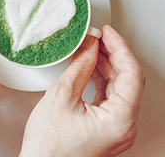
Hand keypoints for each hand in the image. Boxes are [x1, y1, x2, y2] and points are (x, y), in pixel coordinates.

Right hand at [20, 25, 144, 156]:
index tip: (108, 33)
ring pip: (118, 88)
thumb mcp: (61, 96)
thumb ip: (79, 67)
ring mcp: (116, 128)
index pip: (131, 74)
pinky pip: (109, 98)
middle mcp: (124, 126)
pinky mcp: (106, 128)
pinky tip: (90, 68)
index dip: (119, 48)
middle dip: (112, 55)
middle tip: (98, 38)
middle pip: (127, 80)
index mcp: (119, 120)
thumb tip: (88, 47)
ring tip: (92, 49)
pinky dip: (101, 80)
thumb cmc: (48, 145)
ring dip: (106, 66)